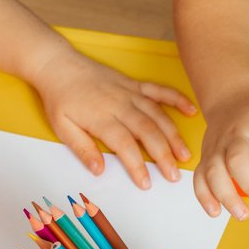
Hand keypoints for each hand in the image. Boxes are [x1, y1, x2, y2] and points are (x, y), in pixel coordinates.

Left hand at [31, 50, 196, 188]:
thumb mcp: (61, 127)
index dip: (138, 166)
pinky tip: (190, 111)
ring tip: (185, 154)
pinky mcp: (134, 84)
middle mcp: (119, 105)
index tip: (146, 182)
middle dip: (163, 155)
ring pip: (158, 115)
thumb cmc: (60, 98)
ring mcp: (129, 93)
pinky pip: (159, 90)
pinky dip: (177, 99)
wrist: (58, 65)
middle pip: (148, 132)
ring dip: (174, 135)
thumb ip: (82, 148)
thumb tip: (98, 170)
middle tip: (174, 175)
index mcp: (101, 118)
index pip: (125, 145)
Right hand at [192, 91, 248, 220]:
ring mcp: (217, 146)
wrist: (232, 99)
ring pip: (213, 169)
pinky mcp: (205, 156)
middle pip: (237, 159)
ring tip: (241, 214)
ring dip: (225, 194)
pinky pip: (199, 176)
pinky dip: (204, 195)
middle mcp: (235, 135)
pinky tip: (215, 212)